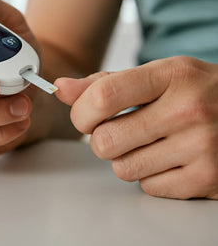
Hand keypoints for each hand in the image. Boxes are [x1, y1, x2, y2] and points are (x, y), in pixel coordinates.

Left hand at [55, 56, 217, 198]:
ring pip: (122, 168)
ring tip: (150, 143)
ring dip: (127, 159)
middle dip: (102, 139)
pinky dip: (151, 177)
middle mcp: (189, 109)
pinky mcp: (207, 179)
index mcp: (172, 75)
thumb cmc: (198, 92)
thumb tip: (61, 88)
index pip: (103, 96)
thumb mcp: (159, 74)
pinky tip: (170, 159)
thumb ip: (107, 82)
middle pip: (104, 141)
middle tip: (120, 131)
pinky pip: (148, 187)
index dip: (80, 112)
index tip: (85, 116)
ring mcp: (202, 146)